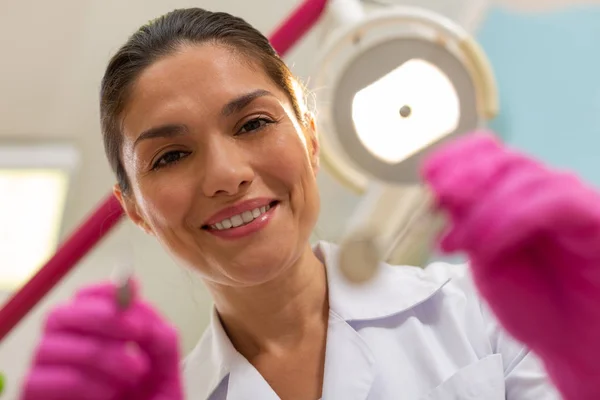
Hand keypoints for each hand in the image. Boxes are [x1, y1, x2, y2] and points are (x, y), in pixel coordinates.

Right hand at [20, 281, 182, 399]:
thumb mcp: (165, 368)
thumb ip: (159, 336)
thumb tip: (139, 308)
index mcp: (94, 334)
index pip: (83, 297)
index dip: (104, 291)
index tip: (132, 296)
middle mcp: (65, 348)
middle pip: (60, 315)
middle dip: (103, 318)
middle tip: (138, 332)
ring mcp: (48, 373)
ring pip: (51, 347)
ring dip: (102, 356)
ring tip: (134, 374)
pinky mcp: (37, 396)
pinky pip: (44, 381)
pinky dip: (84, 384)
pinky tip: (108, 394)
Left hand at [421, 131, 599, 396]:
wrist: (574, 342)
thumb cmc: (533, 303)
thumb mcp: (486, 261)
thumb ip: (468, 225)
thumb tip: (441, 193)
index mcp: (513, 195)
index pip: (486, 153)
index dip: (455, 157)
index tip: (426, 174)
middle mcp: (542, 190)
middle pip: (502, 160)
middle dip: (463, 179)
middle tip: (437, 203)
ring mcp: (569, 200)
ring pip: (523, 178)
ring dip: (481, 210)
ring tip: (457, 242)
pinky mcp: (594, 216)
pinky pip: (554, 202)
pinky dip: (512, 219)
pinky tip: (487, 245)